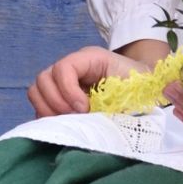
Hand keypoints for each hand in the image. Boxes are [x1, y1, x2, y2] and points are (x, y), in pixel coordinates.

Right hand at [28, 39, 171, 117]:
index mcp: (89, 58)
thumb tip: (93, 114)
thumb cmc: (140, 85)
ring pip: (36, 91)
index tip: (83, 108)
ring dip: (48, 109)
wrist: (145, 87)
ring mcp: (62, 82)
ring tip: (68, 122)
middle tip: (75, 116)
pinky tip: (66, 125)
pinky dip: (48, 116)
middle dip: (55, 102)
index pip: (63, 67)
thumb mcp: (133, 85)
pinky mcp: (60, 98)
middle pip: (43, 78)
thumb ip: (116, 96)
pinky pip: (41, 105)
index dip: (68, 89)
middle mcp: (71, 67)